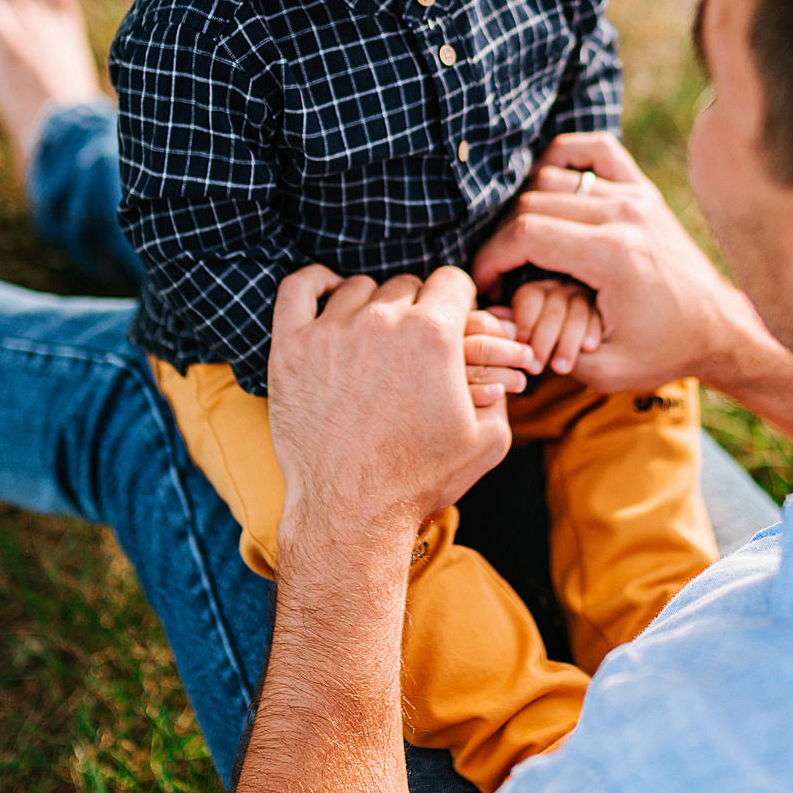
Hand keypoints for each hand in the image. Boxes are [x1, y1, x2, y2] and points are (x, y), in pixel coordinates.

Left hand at [267, 266, 513, 551]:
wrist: (352, 511)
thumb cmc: (419, 479)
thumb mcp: (487, 439)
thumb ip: (501, 390)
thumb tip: (499, 365)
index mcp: (434, 335)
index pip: (452, 281)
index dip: (459, 302)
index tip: (452, 322)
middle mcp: (382, 322)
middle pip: (407, 286)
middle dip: (417, 310)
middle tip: (412, 348)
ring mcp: (331, 332)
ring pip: (359, 288)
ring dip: (371, 306)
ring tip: (374, 342)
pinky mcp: (290, 347)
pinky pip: (299, 288)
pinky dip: (315, 283)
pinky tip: (328, 295)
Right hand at [472, 132, 754, 392]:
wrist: (720, 330)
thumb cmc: (662, 352)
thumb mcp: (603, 370)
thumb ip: (545, 342)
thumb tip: (499, 312)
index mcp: (612, 255)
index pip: (525, 233)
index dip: (490, 258)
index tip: (485, 284)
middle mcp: (623, 214)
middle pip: (532, 204)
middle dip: (503, 240)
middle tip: (499, 274)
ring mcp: (636, 196)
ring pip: (552, 177)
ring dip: (526, 209)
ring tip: (521, 247)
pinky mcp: (645, 191)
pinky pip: (596, 150)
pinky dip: (564, 157)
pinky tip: (550, 188)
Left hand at [509, 277, 602, 375]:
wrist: (585, 347)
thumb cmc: (542, 341)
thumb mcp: (524, 331)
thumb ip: (515, 323)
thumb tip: (492, 314)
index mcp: (539, 288)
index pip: (530, 297)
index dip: (524, 324)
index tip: (520, 348)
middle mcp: (563, 287)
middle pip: (553, 308)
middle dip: (543, 340)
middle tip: (535, 369)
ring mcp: (586, 296)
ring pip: (578, 312)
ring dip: (567, 342)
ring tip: (560, 369)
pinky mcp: (606, 308)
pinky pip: (599, 316)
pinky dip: (592, 332)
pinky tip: (588, 348)